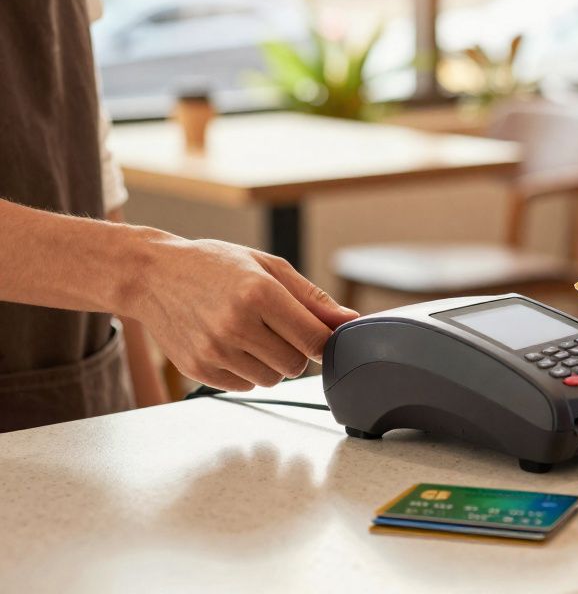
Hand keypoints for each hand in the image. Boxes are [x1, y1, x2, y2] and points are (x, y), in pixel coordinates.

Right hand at [124, 236, 357, 390]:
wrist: (152, 276)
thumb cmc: (214, 266)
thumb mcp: (268, 267)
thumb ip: (312, 299)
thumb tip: (349, 321)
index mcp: (259, 293)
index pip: (315, 339)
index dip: (323, 340)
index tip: (319, 334)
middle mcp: (236, 324)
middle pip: (296, 365)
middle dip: (295, 350)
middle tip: (275, 327)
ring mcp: (214, 350)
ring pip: (272, 380)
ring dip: (271, 363)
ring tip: (250, 333)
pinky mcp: (197, 369)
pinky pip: (245, 386)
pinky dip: (247, 371)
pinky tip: (230, 344)